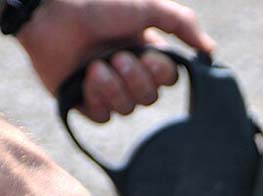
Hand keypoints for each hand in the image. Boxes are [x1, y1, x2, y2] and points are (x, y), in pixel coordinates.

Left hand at [17, 0, 214, 121]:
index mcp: (145, 53)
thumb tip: (210, 51)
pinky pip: (103, 117)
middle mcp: (128, 73)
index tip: (149, 55)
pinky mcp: (83, 102)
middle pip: (149, 99)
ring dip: (112, 86)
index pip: (168, 81)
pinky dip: (96, 97)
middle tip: (116, 56)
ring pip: (127, 110)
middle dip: (135, 79)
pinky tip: (85, 77)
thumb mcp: (147, 7)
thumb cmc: (98, 6)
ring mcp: (105, 89)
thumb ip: (182, 24)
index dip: (161, 74)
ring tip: (95, 65)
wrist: (52, 15)